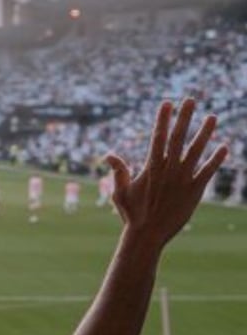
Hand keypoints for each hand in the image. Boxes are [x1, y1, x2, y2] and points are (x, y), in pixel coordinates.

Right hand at [105, 98, 227, 250]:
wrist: (147, 234)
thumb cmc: (132, 214)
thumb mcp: (120, 191)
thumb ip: (119, 171)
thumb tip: (109, 155)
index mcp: (151, 167)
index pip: (157, 137)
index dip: (162, 119)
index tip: (167, 103)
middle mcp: (168, 169)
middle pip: (178, 138)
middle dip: (184, 117)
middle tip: (190, 99)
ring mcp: (183, 179)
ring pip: (196, 151)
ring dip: (205, 133)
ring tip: (212, 116)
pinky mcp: (194, 190)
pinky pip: (208, 171)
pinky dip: (216, 159)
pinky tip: (224, 147)